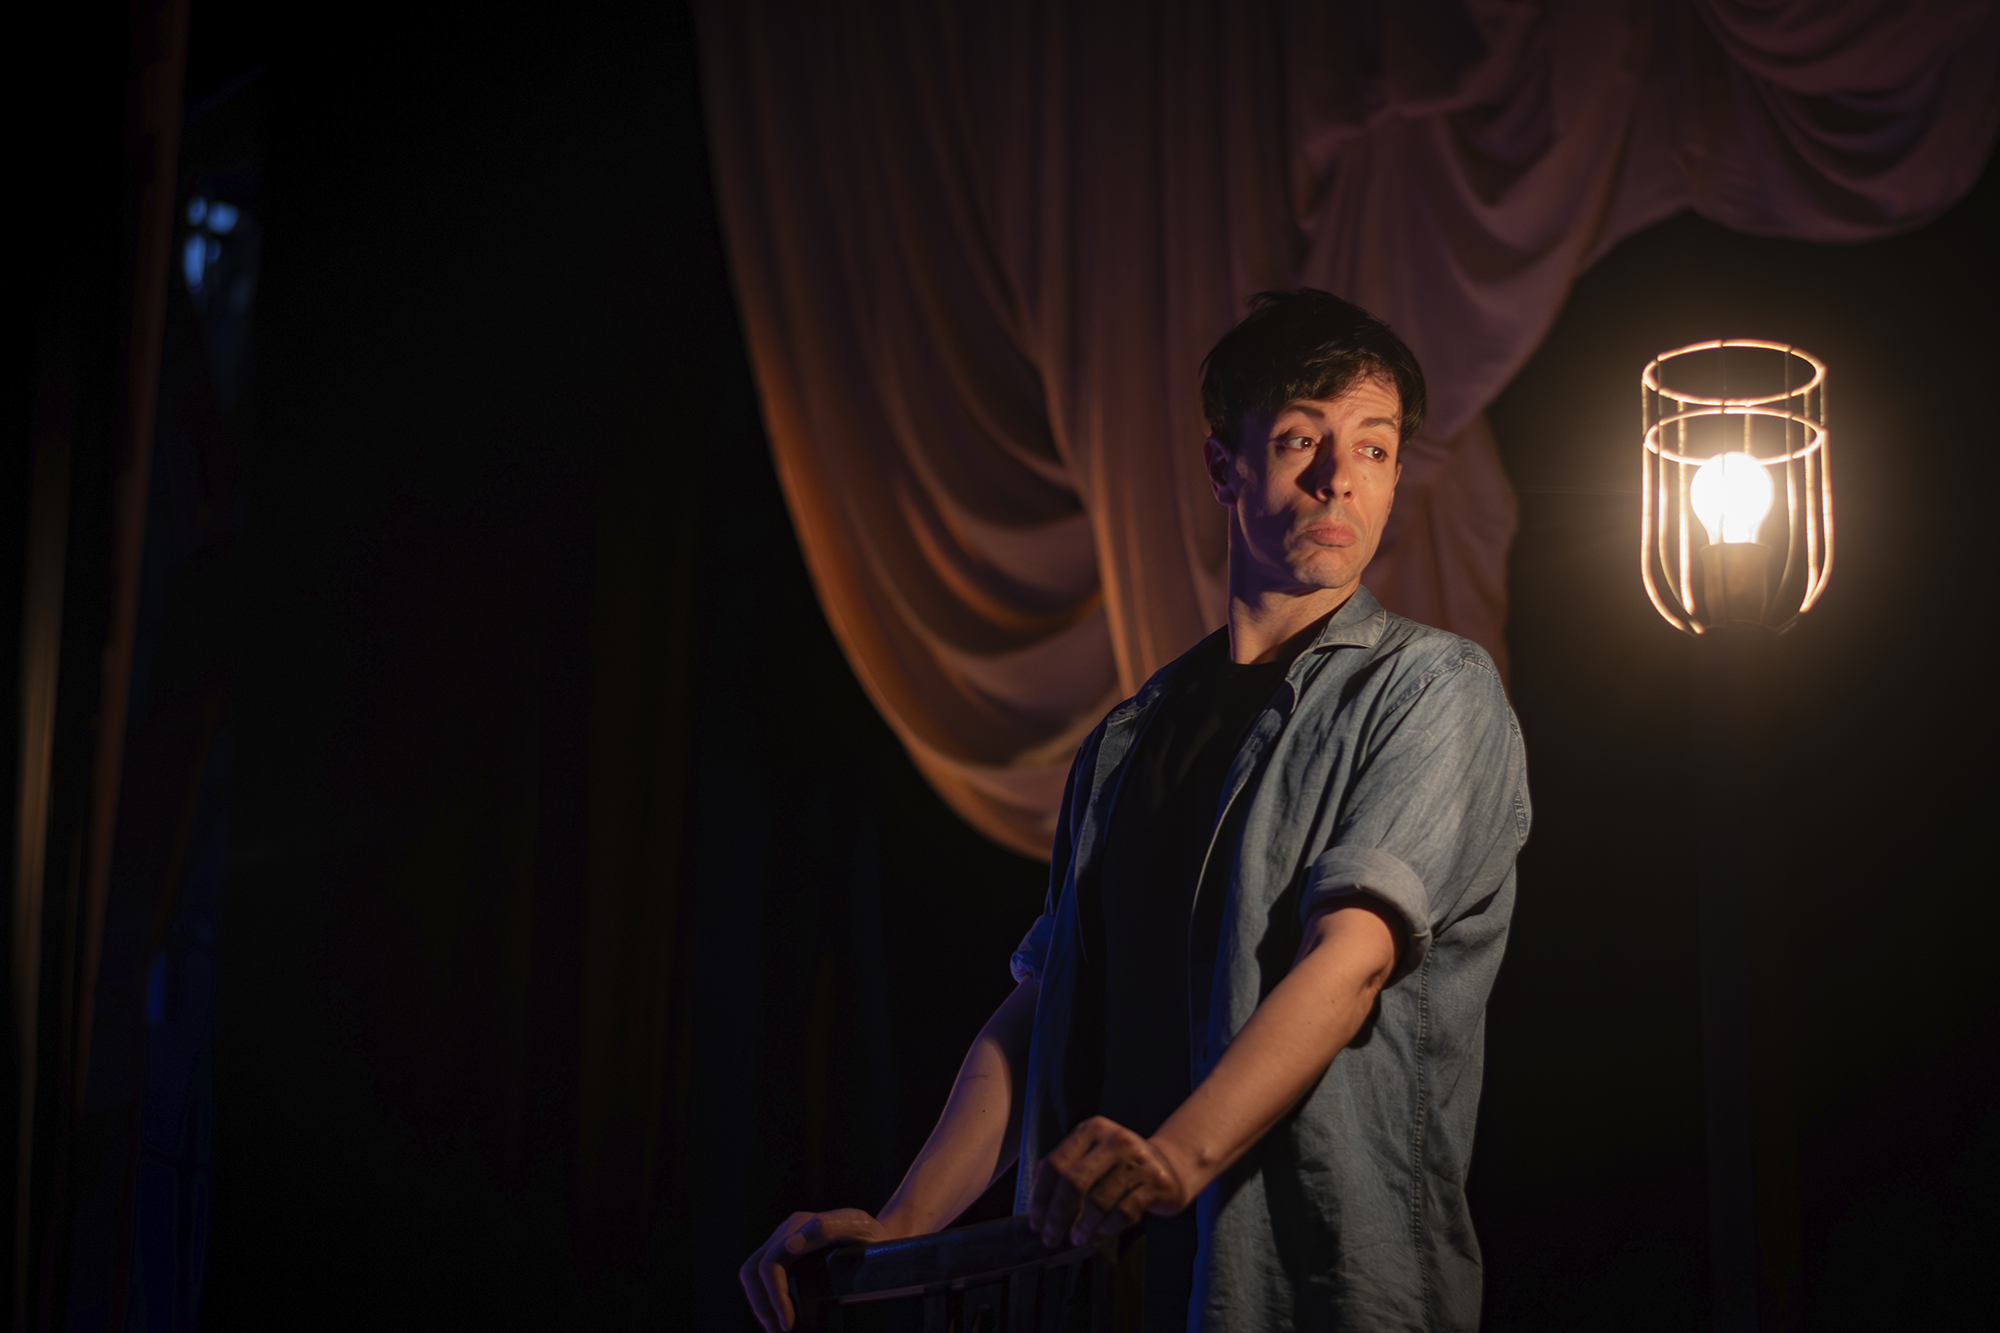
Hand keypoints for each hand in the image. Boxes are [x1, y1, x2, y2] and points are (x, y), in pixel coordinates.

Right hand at [739, 1208, 889, 1331]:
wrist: (882, 1237)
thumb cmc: (873, 1237)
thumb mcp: (858, 1228)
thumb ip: (827, 1228)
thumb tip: (790, 1246)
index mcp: (800, 1225)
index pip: (771, 1263)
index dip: (774, 1296)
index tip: (787, 1323)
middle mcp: (787, 1232)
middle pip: (753, 1270)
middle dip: (761, 1304)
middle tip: (778, 1331)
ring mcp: (785, 1243)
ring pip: (752, 1275)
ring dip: (760, 1305)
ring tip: (775, 1329)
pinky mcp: (787, 1256)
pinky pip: (763, 1278)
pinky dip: (765, 1301)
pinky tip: (777, 1318)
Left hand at [1026, 1116, 1190, 1248]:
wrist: (1172, 1165)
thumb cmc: (1122, 1165)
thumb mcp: (1093, 1154)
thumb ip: (1066, 1167)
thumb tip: (1036, 1200)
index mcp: (1092, 1130)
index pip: (1055, 1164)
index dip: (1040, 1196)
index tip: (1035, 1221)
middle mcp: (1115, 1140)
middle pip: (1074, 1182)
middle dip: (1057, 1215)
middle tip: (1050, 1236)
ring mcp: (1138, 1160)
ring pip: (1099, 1201)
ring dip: (1083, 1227)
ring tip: (1076, 1238)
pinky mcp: (1156, 1183)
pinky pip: (1123, 1212)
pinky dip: (1107, 1228)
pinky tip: (1100, 1233)